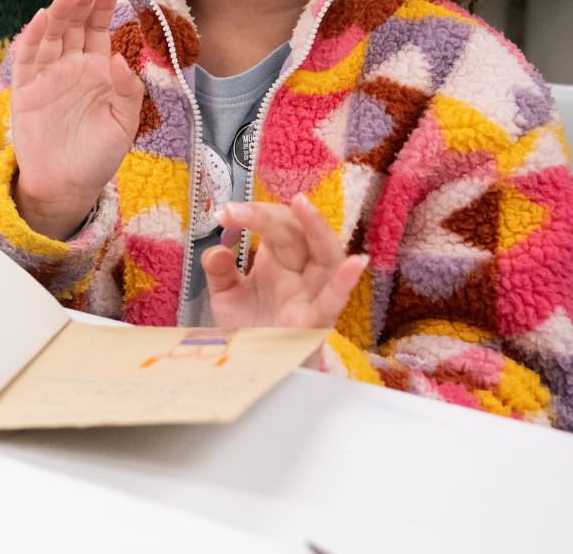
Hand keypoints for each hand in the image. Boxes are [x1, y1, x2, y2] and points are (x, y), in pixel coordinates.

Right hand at [11, 0, 142, 239]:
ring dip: (59, 14)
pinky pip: (27, 60)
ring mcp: (47, 77)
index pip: (98, 31)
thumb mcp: (123, 125)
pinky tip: (41, 20)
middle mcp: (70, 68)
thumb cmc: (98, 156)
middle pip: (74, 26)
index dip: (102, 8)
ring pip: (51, 36)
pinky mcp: (26, 91)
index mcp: (96, 72)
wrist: (66, 187)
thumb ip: (128, 93)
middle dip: (82, 3)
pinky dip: (32, 39)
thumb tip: (121, 61)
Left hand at [203, 195, 368, 329]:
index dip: (253, 214)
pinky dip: (345, 282)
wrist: (254, 368)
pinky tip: (355, 263)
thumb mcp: (227, 296)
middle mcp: (300, 271)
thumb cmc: (249, 327)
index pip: (276, 224)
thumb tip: (217, 250)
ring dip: (317, 229)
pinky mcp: (316, 322)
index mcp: (280, 258)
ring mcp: (312, 294)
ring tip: (302, 204)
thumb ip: (219, 272)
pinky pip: (335, 300)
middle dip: (269, 217)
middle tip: (239, 211)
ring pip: (326, 256)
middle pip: (296, 234)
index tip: (224, 213)